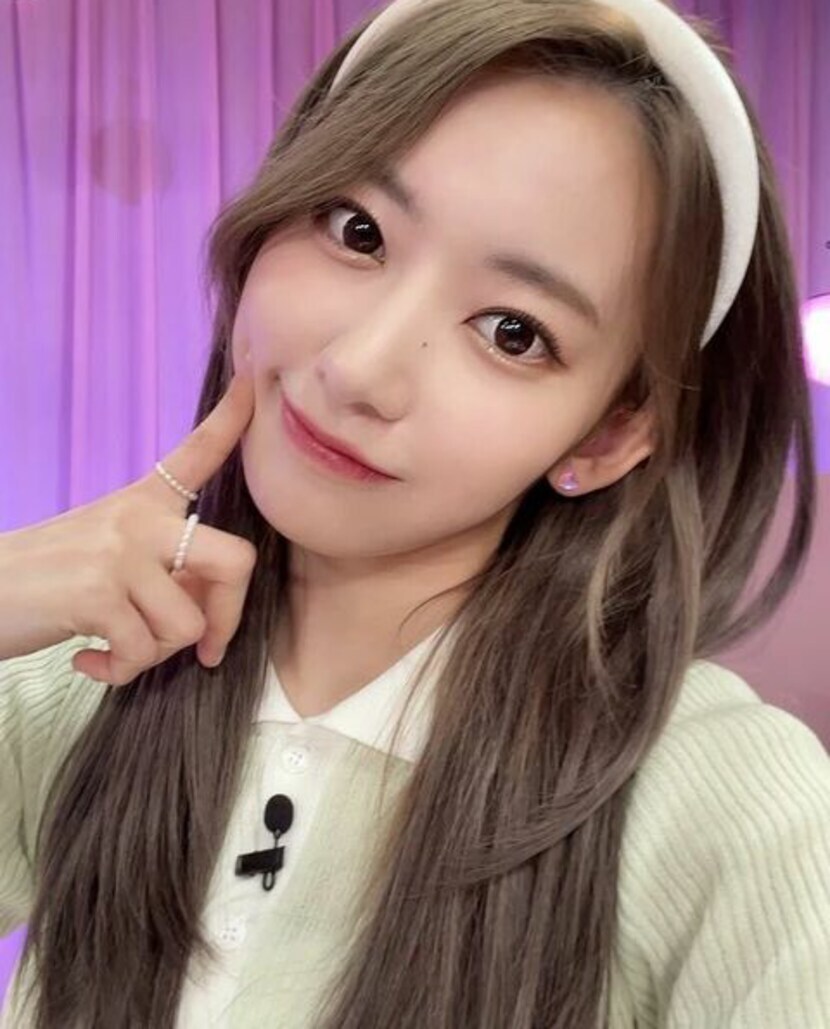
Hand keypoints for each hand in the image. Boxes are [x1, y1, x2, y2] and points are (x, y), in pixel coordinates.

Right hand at [0, 369, 257, 684]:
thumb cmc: (44, 581)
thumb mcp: (106, 555)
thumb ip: (160, 573)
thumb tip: (207, 619)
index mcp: (143, 501)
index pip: (196, 452)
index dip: (232, 419)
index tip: (251, 383)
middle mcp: (138, 519)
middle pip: (235, 561)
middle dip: (229, 617)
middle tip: (207, 647)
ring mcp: (119, 553)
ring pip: (186, 625)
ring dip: (154, 655)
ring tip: (116, 648)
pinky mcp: (96, 593)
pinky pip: (141, 652)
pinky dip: (119, 672)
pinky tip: (89, 660)